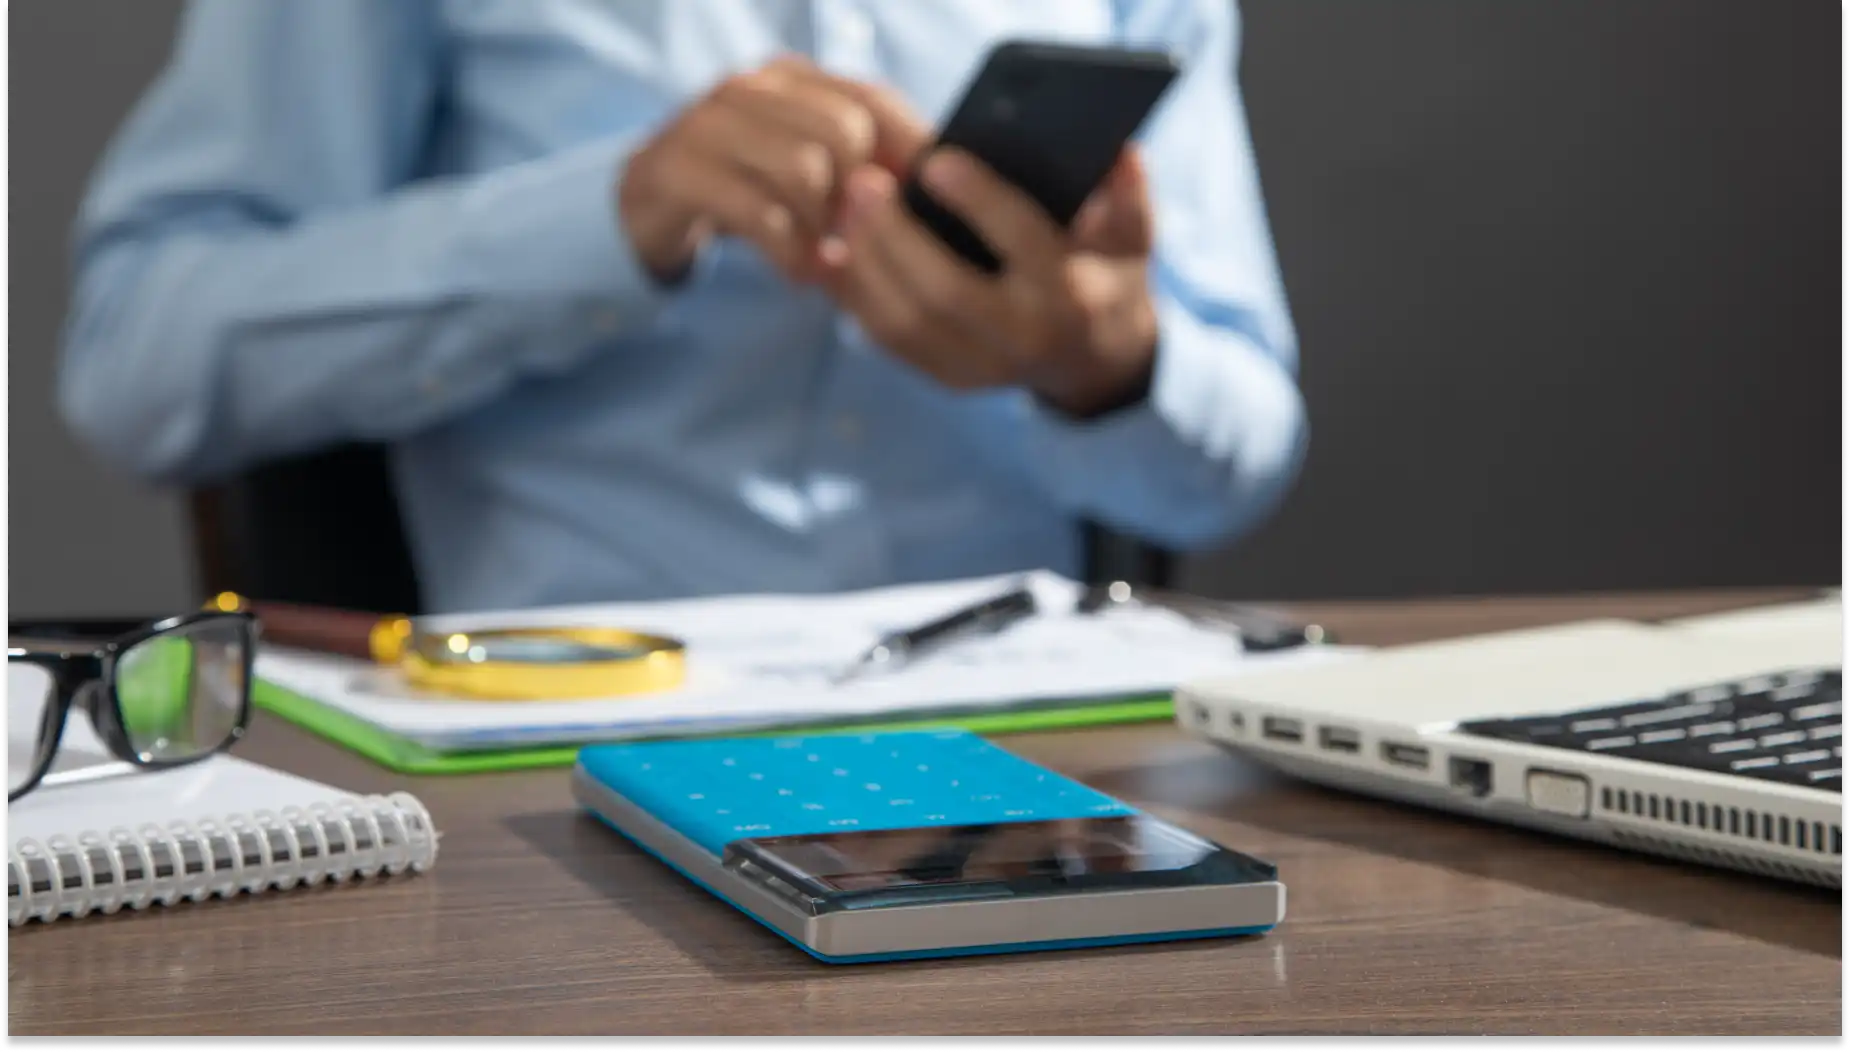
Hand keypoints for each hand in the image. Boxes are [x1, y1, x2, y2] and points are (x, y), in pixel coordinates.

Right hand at [618, 55, 928, 284]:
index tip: (919, 209)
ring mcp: (710, 122)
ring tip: (822, 256)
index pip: (874, 100)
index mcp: (794, 79)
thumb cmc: (746, 189)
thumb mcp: (806, 172)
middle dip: (858, 198)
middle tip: (852, 237)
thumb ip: (863, 170)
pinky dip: (790, 252)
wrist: (647, 206)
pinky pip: (759, 212)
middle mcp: (752, 87)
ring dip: (823, 228)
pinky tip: (797, 271)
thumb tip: (931, 192)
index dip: (908, 156)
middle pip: (845, 133)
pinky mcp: (679, 168)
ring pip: (804, 169)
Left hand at [825, 146, 1161, 417]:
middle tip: (863, 182)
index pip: (1019, 241)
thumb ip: (1125, 193)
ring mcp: (983, 368)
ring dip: (865, 263)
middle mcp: (1024, 338)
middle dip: (895, 235)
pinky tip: (833, 251)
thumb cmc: (1106, 271)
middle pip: (944, 291)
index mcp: (1071, 294)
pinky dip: (854, 296)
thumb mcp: (1131, 232)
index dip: (977, 199)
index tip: (934, 160)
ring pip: (905, 322)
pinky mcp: (950, 379)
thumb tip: (1117, 152)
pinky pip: (888, 340)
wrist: (1097, 356)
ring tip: (844, 209)